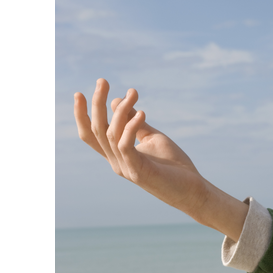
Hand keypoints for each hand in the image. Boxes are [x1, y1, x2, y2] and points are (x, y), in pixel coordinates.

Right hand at [74, 78, 247, 240]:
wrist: (193, 191)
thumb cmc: (174, 165)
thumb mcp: (152, 137)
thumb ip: (134, 122)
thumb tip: (118, 101)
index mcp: (118, 155)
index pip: (92, 135)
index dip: (81, 115)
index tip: (79, 93)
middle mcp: (117, 162)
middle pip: (96, 130)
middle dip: (97, 104)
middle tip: (103, 81)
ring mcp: (125, 168)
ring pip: (110, 134)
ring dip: (121, 110)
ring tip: (134, 94)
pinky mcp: (138, 172)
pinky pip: (125, 145)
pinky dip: (131, 127)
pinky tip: (142, 113)